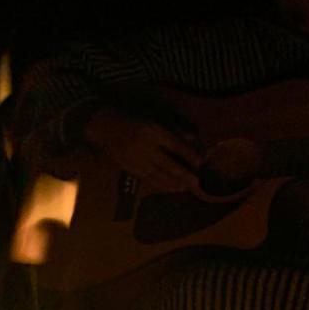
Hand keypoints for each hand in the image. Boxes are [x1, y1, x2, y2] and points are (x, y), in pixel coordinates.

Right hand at [84, 107, 203, 191]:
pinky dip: (162, 185)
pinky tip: (172, 188)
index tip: (201, 162)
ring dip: (174, 183)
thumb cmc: (134, 122)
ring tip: (187, 187)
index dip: (189, 154)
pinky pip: (149, 180)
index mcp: (152, 131)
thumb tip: (192, 139)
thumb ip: (173, 130)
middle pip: (168, 164)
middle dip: (184, 174)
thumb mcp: (154, 121)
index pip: (175, 145)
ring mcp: (137, 160)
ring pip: (159, 175)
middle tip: (197, 182)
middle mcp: (145, 147)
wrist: (107, 129)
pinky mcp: (131, 169)